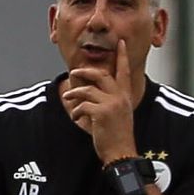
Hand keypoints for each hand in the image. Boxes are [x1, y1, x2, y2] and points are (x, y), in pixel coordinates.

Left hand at [60, 42, 143, 160]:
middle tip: (74, 72)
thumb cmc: (116, 134)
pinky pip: (82, 105)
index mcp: (125, 96)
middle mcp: (121, 97)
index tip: (121, 43)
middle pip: (102, 75)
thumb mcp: (116, 113)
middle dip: (86, 72)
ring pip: (88, 90)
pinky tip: (77, 118)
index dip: (122, 57)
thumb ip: (108, 100)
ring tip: (68, 97)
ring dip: (74, 93)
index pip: (124, 72)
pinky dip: (76, 111)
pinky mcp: (102, 113)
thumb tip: (89, 91)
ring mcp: (112, 104)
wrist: (120, 152)